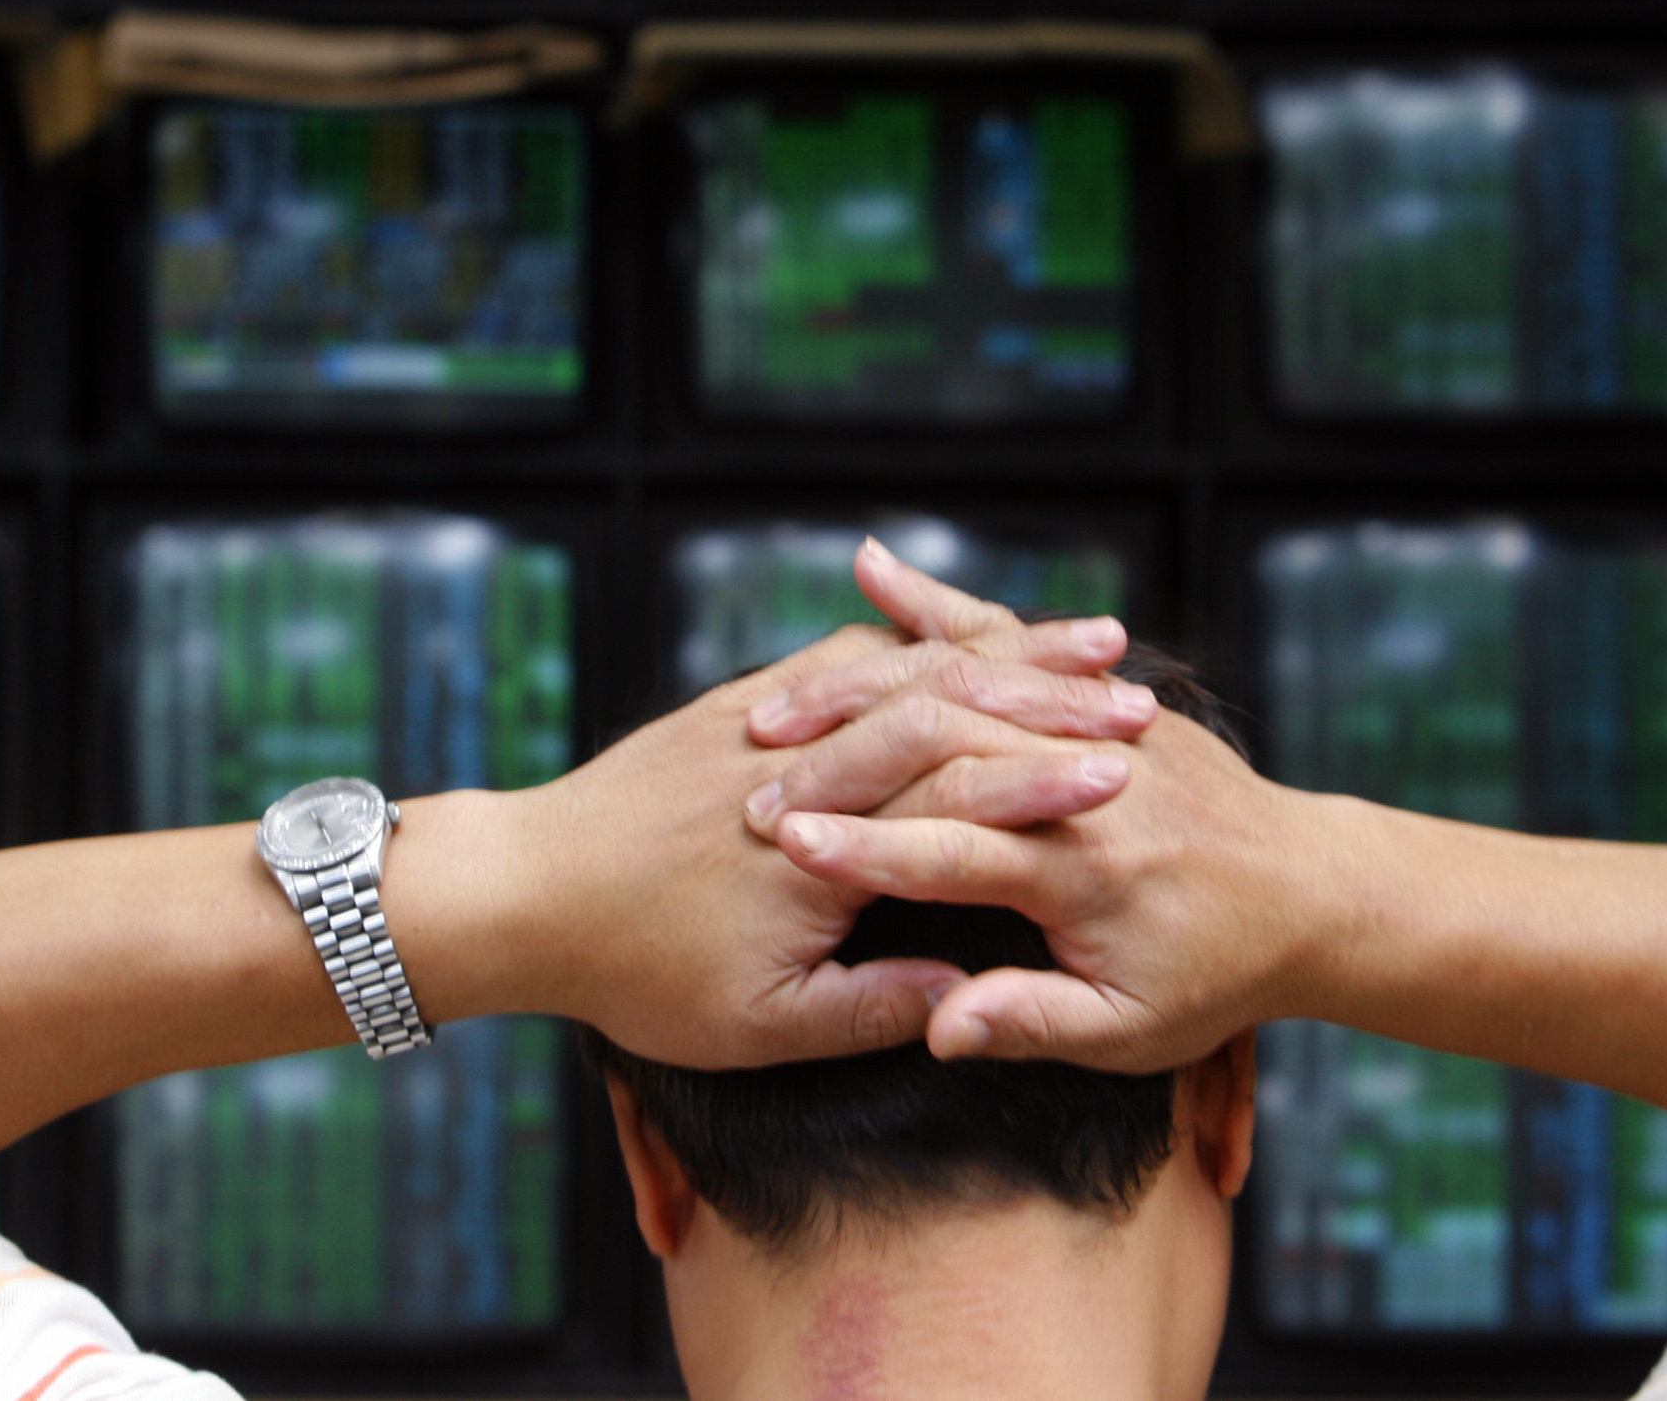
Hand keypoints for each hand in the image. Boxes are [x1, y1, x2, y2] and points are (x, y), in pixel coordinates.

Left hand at [439, 603, 1154, 1070]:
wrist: (523, 888)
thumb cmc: (640, 974)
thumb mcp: (760, 1024)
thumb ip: (872, 1008)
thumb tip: (966, 1004)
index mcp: (823, 845)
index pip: (963, 798)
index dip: (1053, 786)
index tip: (1132, 780)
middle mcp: (805, 757)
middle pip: (955, 708)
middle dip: (1055, 700)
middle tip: (1143, 701)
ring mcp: (772, 713)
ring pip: (911, 663)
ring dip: (1004, 655)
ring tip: (1092, 648)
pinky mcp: (745, 698)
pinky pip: (854, 649)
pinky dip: (926, 642)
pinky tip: (985, 644)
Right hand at [760, 557, 1334, 1075]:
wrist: (1317, 896)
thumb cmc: (1221, 978)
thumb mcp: (1133, 1031)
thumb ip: (1033, 1019)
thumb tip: (945, 1027)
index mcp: (1090, 871)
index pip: (959, 850)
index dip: (870, 848)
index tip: (787, 844)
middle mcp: (1091, 784)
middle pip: (944, 750)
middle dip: (839, 761)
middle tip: (747, 770)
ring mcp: (1097, 727)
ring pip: (971, 676)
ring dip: (865, 684)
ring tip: (776, 699)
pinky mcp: (1098, 695)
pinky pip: (1011, 641)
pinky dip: (940, 608)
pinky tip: (873, 574)